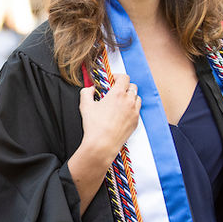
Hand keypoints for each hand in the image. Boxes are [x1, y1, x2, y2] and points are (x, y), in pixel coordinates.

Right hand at [69, 74, 140, 210]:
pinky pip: (137, 110)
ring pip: (137, 98)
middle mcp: (128, 101)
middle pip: (133, 86)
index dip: (118, 77)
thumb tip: (91, 89)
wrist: (102, 144)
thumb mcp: (85, 105)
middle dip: (125, 86)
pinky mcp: (136, 122)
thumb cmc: (94, 125)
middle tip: (116, 91)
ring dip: (130, 97)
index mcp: (117, 94)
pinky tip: (122, 113)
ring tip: (120, 102)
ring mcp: (134, 112)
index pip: (124, 77)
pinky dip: (132, 108)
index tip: (112, 80)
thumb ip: (86, 92)